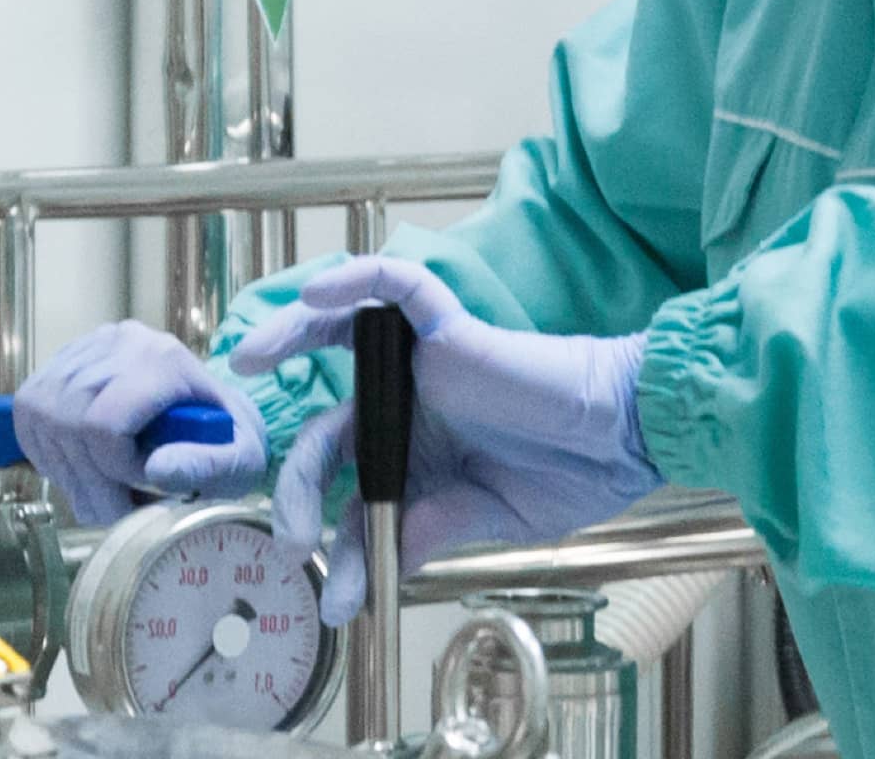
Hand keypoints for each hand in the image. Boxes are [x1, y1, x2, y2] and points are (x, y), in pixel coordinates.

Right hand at [18, 321, 271, 524]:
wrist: (210, 413)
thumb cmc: (228, 440)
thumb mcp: (242, 460)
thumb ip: (209, 466)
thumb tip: (158, 470)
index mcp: (163, 359)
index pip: (103, 423)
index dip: (114, 471)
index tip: (143, 490)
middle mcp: (119, 343)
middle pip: (69, 424)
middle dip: (90, 482)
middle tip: (117, 510)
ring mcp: (84, 349)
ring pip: (43, 421)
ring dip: (68, 473)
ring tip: (104, 492)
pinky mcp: (60, 364)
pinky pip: (28, 417)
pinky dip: (48, 455)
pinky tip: (83, 468)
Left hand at [230, 256, 661, 622]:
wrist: (625, 442)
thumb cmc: (569, 475)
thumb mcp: (482, 519)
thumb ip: (421, 533)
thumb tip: (363, 583)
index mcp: (414, 455)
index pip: (351, 491)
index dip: (334, 539)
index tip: (331, 592)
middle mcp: (407, 407)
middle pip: (328, 427)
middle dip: (299, 479)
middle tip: (291, 532)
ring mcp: (424, 367)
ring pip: (340, 336)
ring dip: (288, 337)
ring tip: (249, 357)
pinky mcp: (451, 330)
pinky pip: (399, 290)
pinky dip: (357, 283)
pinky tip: (317, 294)